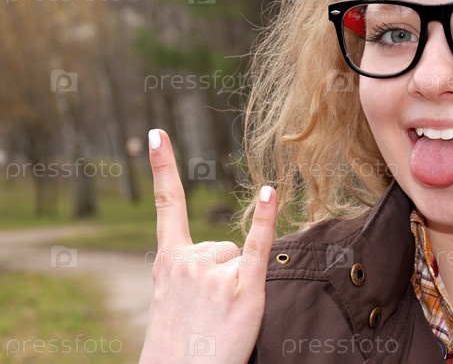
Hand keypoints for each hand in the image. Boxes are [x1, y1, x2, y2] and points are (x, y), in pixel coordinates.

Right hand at [139, 129, 275, 363]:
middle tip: (208, 315)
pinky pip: (258, 245)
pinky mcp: (244, 288)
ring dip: (236, 287)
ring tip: (219, 319)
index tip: (156, 134)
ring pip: (238, 257)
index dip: (163, 168)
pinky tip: (270, 192)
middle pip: (221, 246)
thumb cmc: (179, 348)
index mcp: (166, 263)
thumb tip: (220, 253)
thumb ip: (187, 271)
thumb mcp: (169, 304)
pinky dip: (266, 219)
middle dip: (222, 276)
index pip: (167, 206)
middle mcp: (187, 260)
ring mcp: (214, 272)